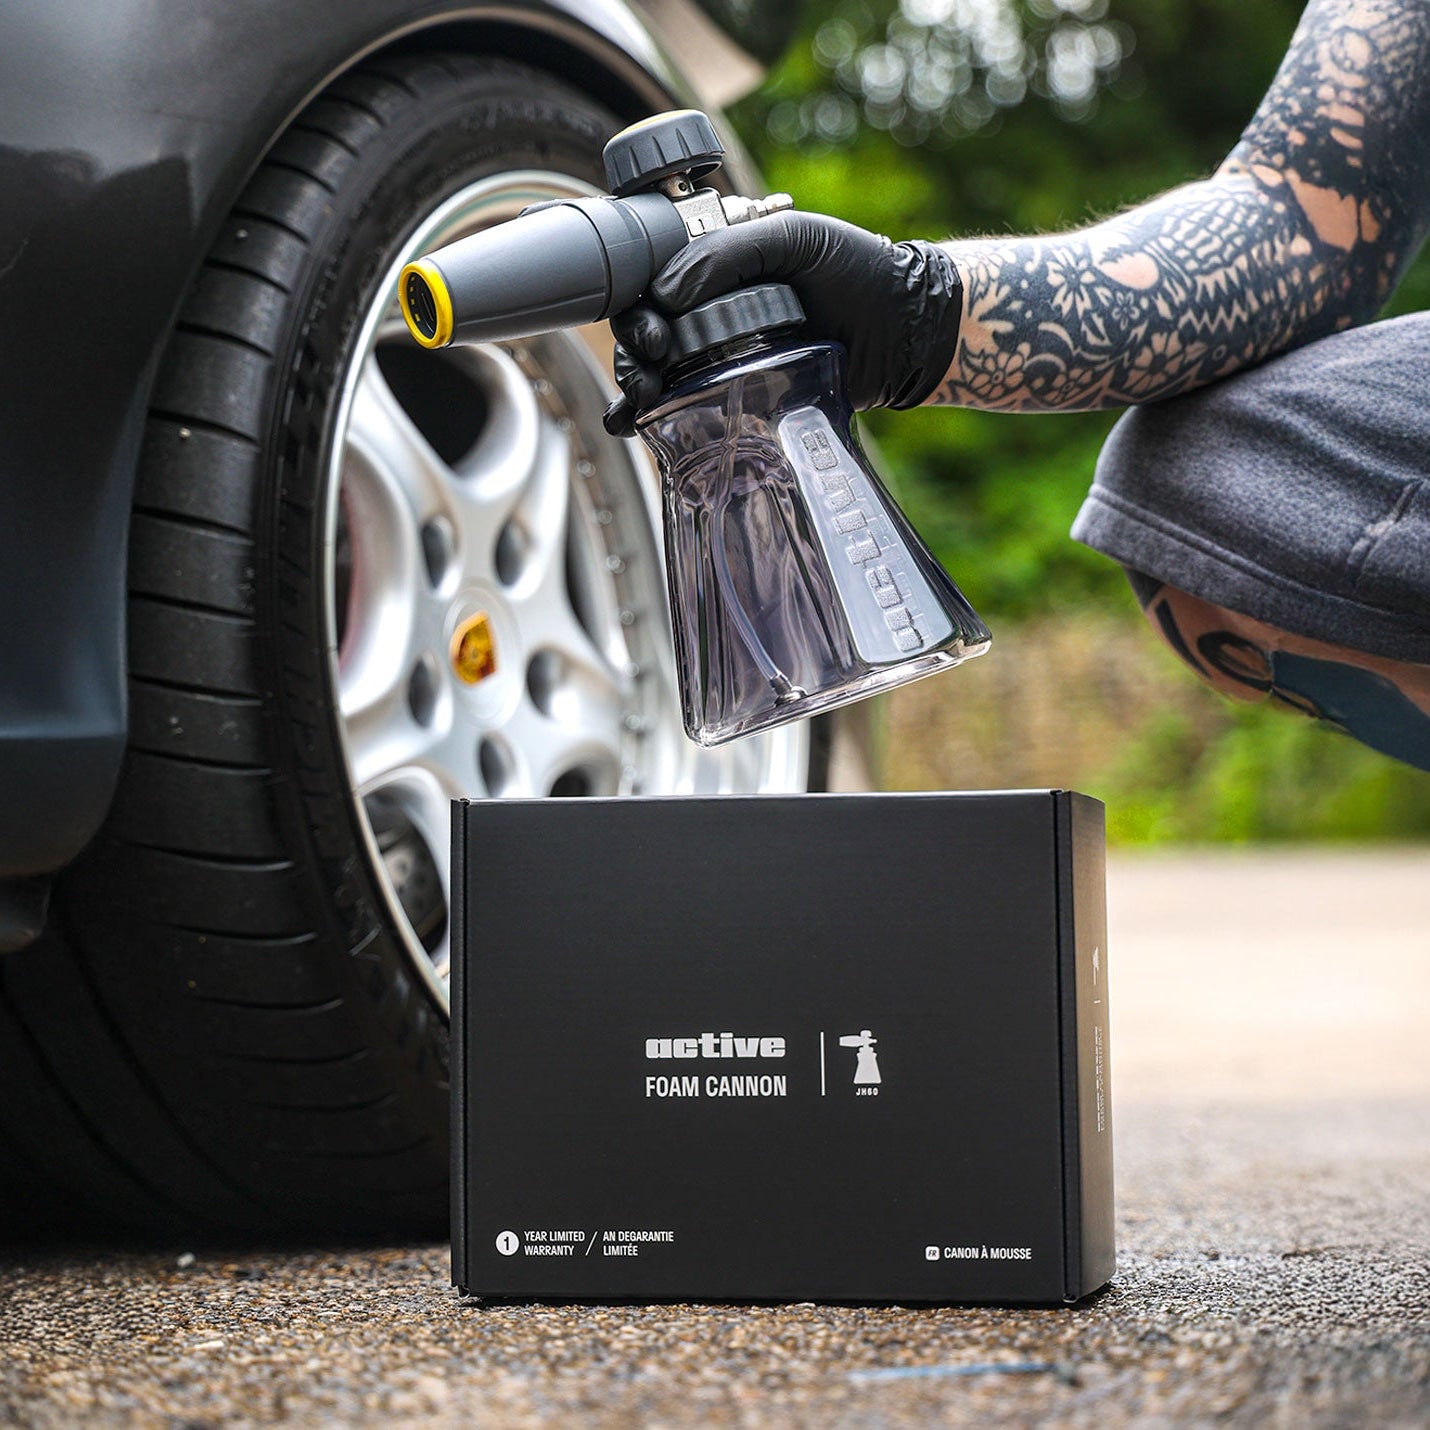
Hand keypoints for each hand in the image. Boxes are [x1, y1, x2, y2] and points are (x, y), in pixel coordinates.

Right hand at [601, 210, 962, 436]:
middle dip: (635, 352)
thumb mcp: (794, 240)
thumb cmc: (857, 273)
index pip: (650, 283)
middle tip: (653, 369)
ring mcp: (721, 355)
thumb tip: (665, 296)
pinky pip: (683, 407)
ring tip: (644, 400)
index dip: (638, 308)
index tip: (654, 333)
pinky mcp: (738, 395)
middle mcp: (710, 310)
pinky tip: (634, 425)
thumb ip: (729, 255)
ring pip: (656, 371)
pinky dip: (649, 418)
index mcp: (715, 266)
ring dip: (637, 386)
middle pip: (645, 331)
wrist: (903, 331)